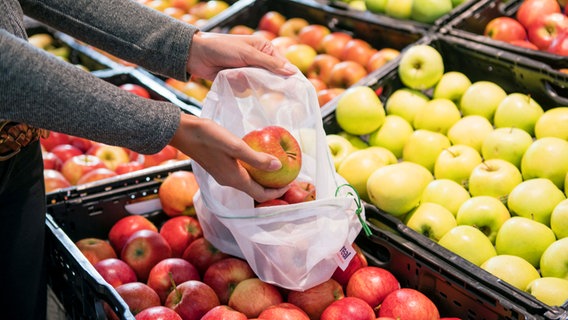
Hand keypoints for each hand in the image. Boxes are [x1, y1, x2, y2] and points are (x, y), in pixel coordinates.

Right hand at [169, 114, 289, 201]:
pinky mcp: (219, 167)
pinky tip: (257, 157)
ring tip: (276, 167)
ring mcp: (223, 175)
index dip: (278, 192)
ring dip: (263, 178)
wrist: (183, 132)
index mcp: (235, 179)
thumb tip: (279, 167)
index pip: (261, 194)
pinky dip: (253, 171)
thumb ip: (257, 159)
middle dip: (273, 186)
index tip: (291, 183)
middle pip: (256, 191)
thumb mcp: (235, 146)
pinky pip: (241, 174)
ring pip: (248, 183)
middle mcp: (230, 181)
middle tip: (286, 175)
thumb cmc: (209, 137)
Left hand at [186, 31, 296, 79]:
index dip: (288, 76)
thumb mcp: (248, 54)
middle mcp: (258, 60)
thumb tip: (292, 72)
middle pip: (272, 77)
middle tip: (269, 92)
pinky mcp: (238, 81)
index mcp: (264, 48)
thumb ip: (270, 64)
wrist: (197, 55)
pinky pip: (246, 90)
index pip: (282, 64)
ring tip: (239, 78)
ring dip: (250, 85)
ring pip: (259, 86)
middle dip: (267, 84)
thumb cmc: (223, 48)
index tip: (294, 90)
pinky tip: (231, 82)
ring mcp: (248, 72)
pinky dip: (240, 88)